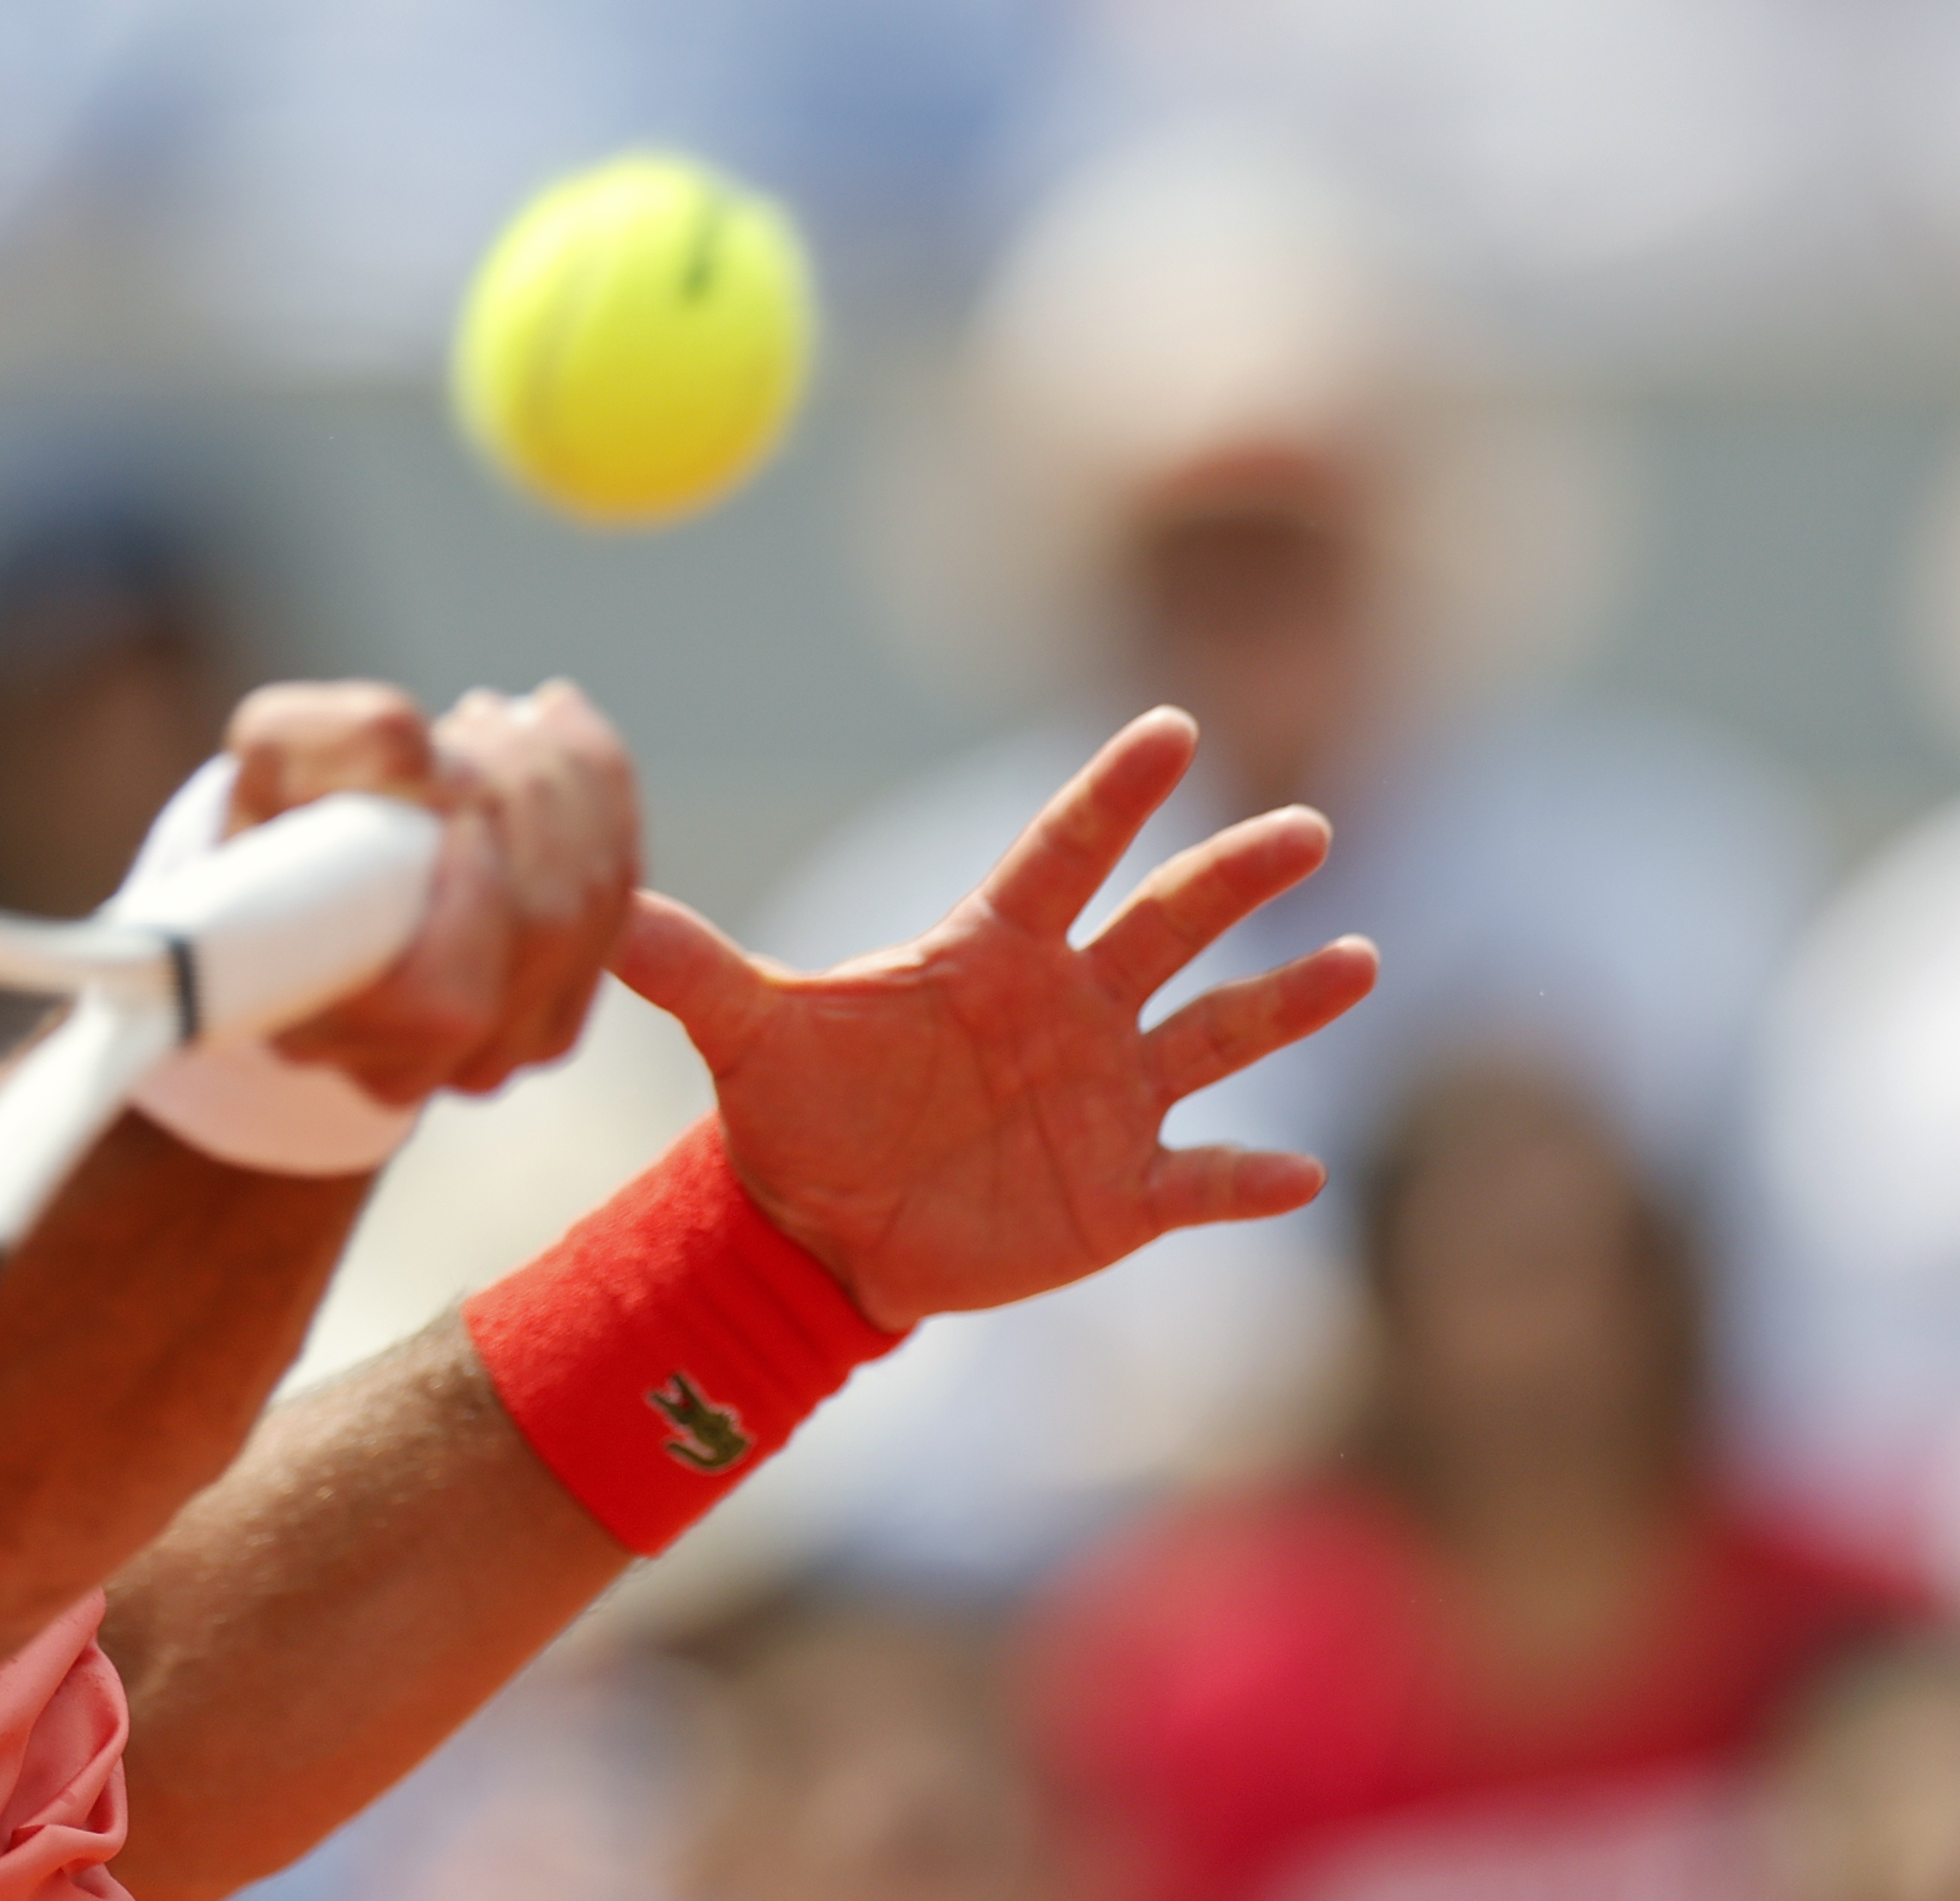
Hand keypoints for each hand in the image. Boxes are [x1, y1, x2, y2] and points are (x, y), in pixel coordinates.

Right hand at [217, 678, 640, 1101]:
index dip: (478, 878)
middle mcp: (413, 1068)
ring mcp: (491, 1054)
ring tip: (511, 717)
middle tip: (482, 709)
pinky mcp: (553, 1019)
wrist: (308, 857)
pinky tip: (558, 741)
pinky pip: (618, 909)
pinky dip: (605, 807)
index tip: (452, 769)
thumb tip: (425, 750)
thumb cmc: (280, 809)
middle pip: (542, 931)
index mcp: (324, 1024)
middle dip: (534, 790)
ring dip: (572, 785)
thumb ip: (338, 741)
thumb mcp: (277, 749)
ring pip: (593, 914)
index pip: (451, 995)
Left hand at [615, 710, 1375, 1326]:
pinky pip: (1202, 1179)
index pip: (1061, 852)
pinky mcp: (1123, 1191)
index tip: (1170, 728)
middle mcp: (1069, 1005)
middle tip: (1306, 827)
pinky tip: (1296, 1173)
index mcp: (990, 950)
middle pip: (1166, 922)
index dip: (1111, 794)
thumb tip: (601, 903)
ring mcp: (1108, 1095)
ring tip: (1358, 961)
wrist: (820, 1231)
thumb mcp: (743, 1032)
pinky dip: (1247, 1178)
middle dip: (1234, 877)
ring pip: (1218, 1033)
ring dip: (1288, 1001)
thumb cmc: (797, 1114)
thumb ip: (687, 963)